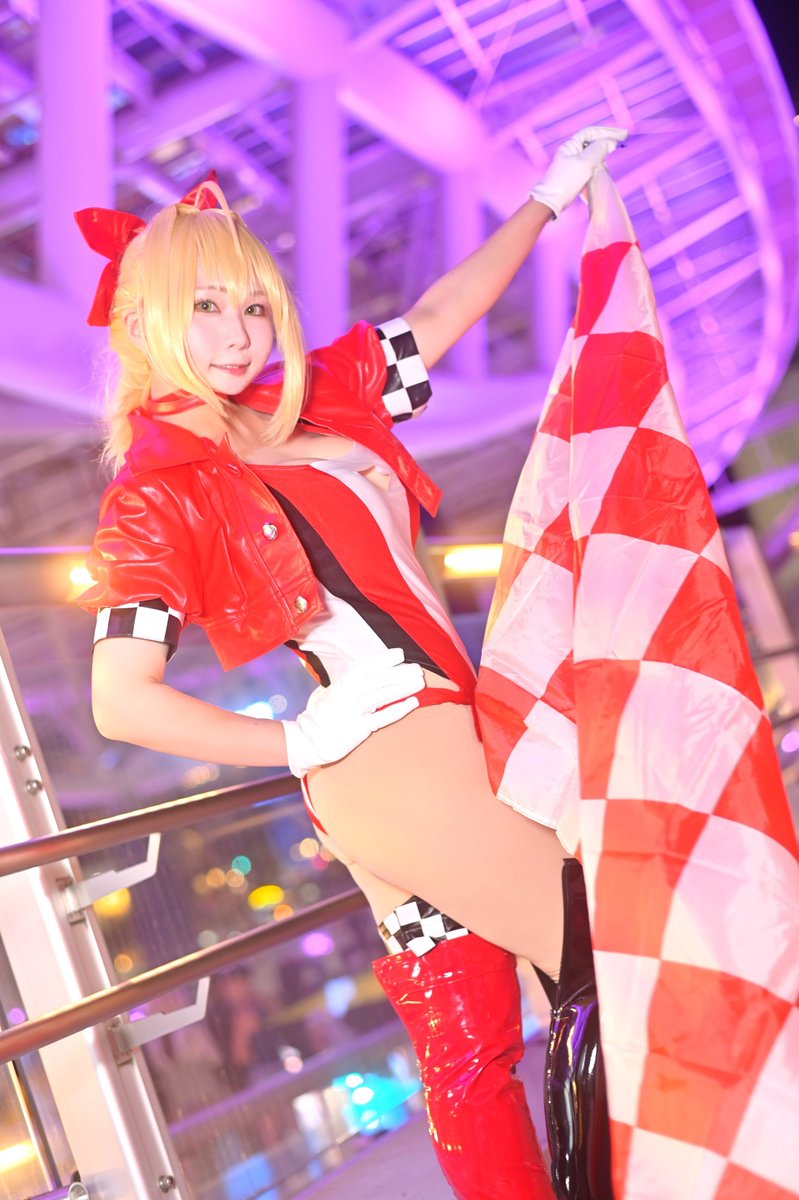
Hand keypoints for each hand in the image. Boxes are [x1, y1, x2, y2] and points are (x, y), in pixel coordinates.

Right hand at [282, 647, 424, 777]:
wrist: (307, 741)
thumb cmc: (318, 716)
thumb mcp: (329, 693)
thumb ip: (346, 684)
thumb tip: (365, 674)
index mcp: (342, 684)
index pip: (366, 666)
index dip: (383, 658)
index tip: (400, 654)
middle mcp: (349, 695)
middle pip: (379, 679)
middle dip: (400, 672)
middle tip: (418, 669)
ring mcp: (354, 711)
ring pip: (384, 694)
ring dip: (404, 687)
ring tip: (420, 682)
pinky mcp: (360, 729)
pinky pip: (383, 717)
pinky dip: (399, 709)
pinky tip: (413, 702)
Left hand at [529, 125, 627, 217]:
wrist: (550, 201)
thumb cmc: (565, 181)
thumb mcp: (584, 162)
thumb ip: (599, 150)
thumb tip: (610, 142)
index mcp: (571, 145)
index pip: (591, 132)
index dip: (607, 131)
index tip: (622, 134)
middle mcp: (571, 152)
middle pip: (592, 141)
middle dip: (606, 139)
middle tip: (622, 140)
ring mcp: (572, 163)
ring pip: (591, 153)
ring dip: (603, 151)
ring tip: (615, 149)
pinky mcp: (574, 175)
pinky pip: (589, 164)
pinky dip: (598, 162)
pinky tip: (604, 165)